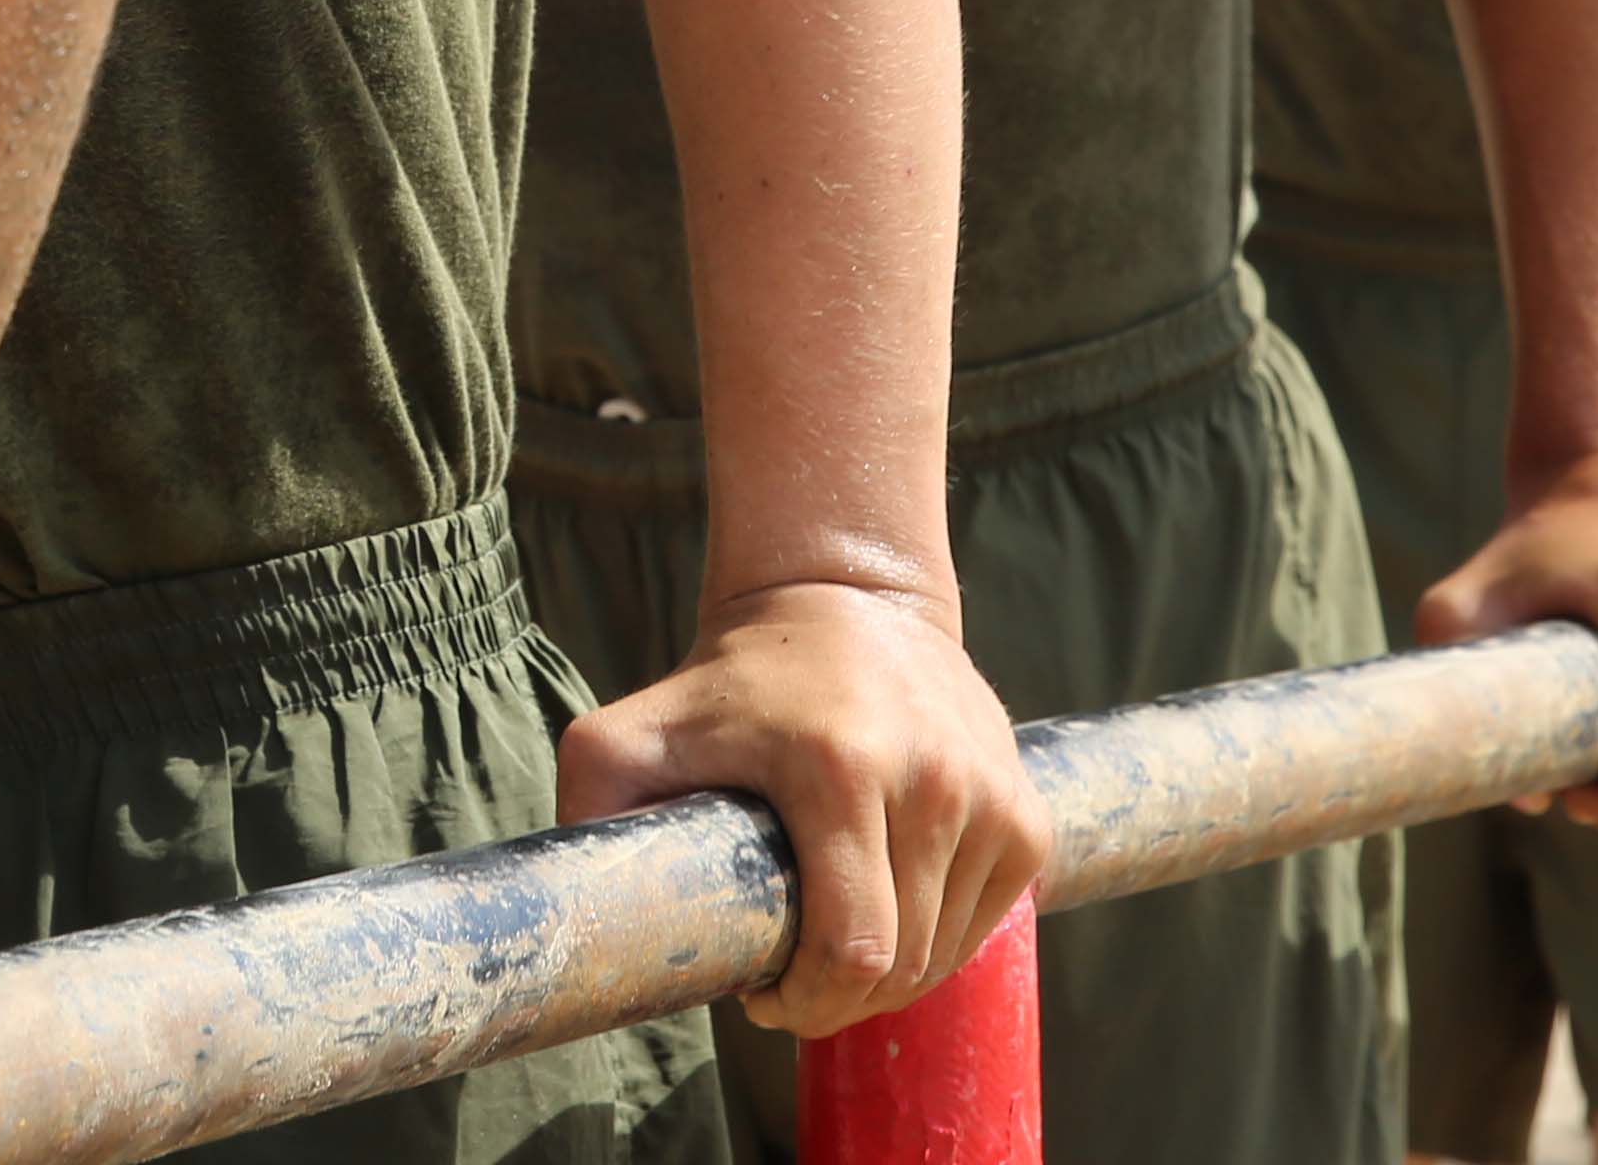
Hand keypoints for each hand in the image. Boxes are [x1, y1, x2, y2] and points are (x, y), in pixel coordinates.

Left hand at [555, 575, 1043, 1036]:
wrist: (844, 596)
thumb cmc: (731, 681)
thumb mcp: (637, 728)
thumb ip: (593, 804)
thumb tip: (573, 904)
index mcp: (840, 768)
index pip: (851, 949)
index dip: (805, 1001)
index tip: (760, 994)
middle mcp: (932, 780)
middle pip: (899, 964)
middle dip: (836, 1001)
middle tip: (788, 981)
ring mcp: (989, 795)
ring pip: (944, 955)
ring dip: (887, 978)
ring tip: (829, 945)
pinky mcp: (1024, 811)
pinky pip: (985, 924)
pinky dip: (935, 944)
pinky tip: (885, 913)